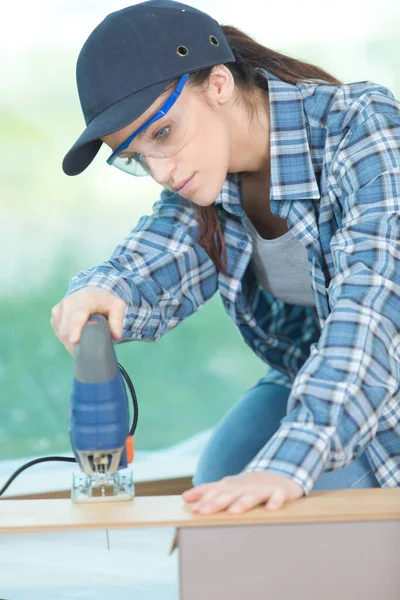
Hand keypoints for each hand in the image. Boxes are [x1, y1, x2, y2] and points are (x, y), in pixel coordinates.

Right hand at [51, 286, 126, 354]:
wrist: (91, 290)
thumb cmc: (105, 301)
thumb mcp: (117, 307)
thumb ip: (117, 321)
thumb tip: (116, 336)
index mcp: (85, 300)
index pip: (77, 316)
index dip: (75, 329)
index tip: (74, 341)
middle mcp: (68, 303)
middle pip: (67, 329)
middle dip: (76, 344)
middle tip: (89, 352)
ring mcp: (59, 309)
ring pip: (62, 334)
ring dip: (72, 343)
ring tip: (85, 342)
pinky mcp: (55, 315)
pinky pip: (59, 333)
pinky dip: (67, 339)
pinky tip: (78, 336)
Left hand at [182, 472, 303, 514]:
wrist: (280, 473)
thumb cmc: (248, 485)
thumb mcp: (227, 486)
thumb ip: (207, 491)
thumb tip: (184, 497)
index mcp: (231, 486)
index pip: (215, 492)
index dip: (204, 500)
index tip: (194, 510)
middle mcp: (244, 487)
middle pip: (229, 495)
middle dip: (216, 503)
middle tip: (204, 512)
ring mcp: (262, 489)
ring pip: (251, 496)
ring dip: (242, 503)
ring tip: (233, 512)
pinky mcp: (279, 492)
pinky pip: (277, 497)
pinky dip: (275, 501)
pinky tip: (271, 509)